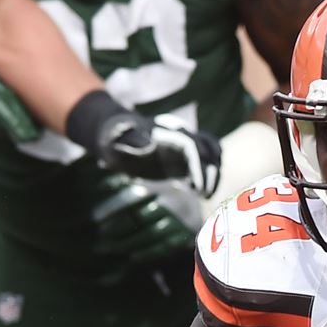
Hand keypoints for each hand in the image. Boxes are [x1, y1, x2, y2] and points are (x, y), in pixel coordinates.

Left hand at [89, 180, 197, 277]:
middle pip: (141, 216)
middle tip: (101, 237)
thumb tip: (102, 184)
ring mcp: (179, 222)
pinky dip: (149, 253)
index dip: (115, 207)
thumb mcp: (149, 186)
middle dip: (119, 228)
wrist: (198, 209)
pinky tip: (133, 258)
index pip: (134, 196)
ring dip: (131, 242)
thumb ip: (126, 184)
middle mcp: (171, 204)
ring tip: (112, 249)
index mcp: (159, 189)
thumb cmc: (163, 197)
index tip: (96, 218)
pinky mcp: (185, 238)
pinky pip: (165, 247)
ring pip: (152, 233)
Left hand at [97, 113, 221, 196]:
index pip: (191, 146)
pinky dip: (207, 177)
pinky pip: (206, 165)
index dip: (198, 166)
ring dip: (213, 175)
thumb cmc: (113, 141)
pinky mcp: (185, 158)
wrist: (115, 140)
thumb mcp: (115, 141)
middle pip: (209, 149)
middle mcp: (182, 135)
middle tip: (204, 195)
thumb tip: (148, 143)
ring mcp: (185, 146)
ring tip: (205, 195)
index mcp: (167, 131)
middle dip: (211, 173)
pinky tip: (196, 191)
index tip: (196, 187)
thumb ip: (129, 140)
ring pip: (213, 156)